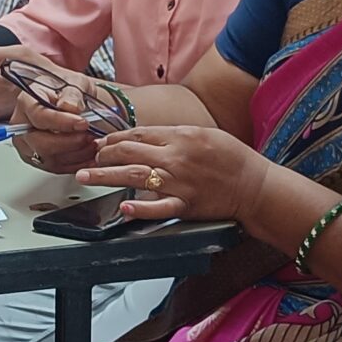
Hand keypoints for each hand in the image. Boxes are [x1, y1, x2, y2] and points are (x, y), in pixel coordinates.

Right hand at [0, 43, 106, 173]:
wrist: (72, 104)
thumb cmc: (70, 92)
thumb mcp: (75, 83)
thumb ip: (73, 94)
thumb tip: (70, 107)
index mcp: (27, 102)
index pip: (40, 116)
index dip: (63, 122)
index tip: (83, 123)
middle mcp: (21, 126)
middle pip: (41, 143)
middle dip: (70, 143)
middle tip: (91, 136)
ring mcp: (27, 146)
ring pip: (49, 159)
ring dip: (76, 154)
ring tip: (94, 143)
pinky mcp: (37, 160)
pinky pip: (57, 168)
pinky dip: (77, 164)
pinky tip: (90, 153)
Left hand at [79, 125, 271, 224]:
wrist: (256, 185)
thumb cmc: (233, 159)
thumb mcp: (205, 135)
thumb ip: (176, 135)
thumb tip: (147, 137)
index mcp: (182, 136)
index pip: (138, 133)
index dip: (114, 138)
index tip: (101, 143)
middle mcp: (176, 157)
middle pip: (130, 151)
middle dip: (103, 155)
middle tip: (88, 159)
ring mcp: (179, 182)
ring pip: (135, 175)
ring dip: (105, 176)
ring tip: (85, 176)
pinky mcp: (185, 205)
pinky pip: (158, 207)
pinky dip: (140, 208)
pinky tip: (124, 207)